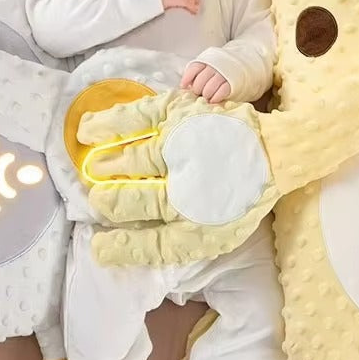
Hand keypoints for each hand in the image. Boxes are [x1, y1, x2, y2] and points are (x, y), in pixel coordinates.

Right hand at [76, 90, 279, 265]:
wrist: (270, 152)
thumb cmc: (233, 198)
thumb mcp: (210, 234)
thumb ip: (166, 242)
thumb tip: (110, 248)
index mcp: (203, 227)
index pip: (156, 244)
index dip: (124, 247)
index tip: (98, 247)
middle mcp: (195, 189)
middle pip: (139, 200)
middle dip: (111, 202)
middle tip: (96, 200)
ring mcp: (186, 146)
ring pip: (135, 160)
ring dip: (106, 165)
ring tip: (91, 168)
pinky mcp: (181, 111)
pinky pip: (138, 116)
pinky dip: (109, 122)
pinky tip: (88, 129)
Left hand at [180, 62, 231, 103]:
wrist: (241, 66)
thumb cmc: (219, 71)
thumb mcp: (207, 67)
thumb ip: (196, 74)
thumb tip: (185, 87)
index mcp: (206, 61)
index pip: (194, 68)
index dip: (187, 78)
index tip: (183, 86)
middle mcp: (215, 67)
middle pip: (200, 80)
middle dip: (197, 89)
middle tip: (199, 93)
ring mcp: (224, 74)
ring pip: (209, 87)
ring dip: (206, 95)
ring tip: (206, 97)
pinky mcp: (233, 83)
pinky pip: (222, 91)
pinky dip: (216, 97)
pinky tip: (213, 100)